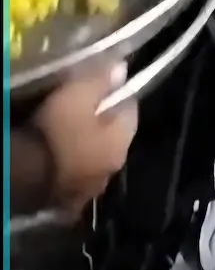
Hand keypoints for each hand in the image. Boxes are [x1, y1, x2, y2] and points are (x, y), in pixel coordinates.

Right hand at [35, 63, 137, 216]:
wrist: (29, 175)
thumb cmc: (58, 130)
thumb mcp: (77, 96)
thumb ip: (100, 81)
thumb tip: (122, 68)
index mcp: (123, 142)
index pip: (130, 111)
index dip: (117, 95)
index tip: (102, 85)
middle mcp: (114, 168)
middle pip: (113, 139)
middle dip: (102, 125)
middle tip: (81, 111)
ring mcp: (93, 187)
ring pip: (94, 160)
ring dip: (85, 149)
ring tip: (66, 136)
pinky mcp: (71, 201)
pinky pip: (74, 178)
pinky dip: (69, 168)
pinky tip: (56, 161)